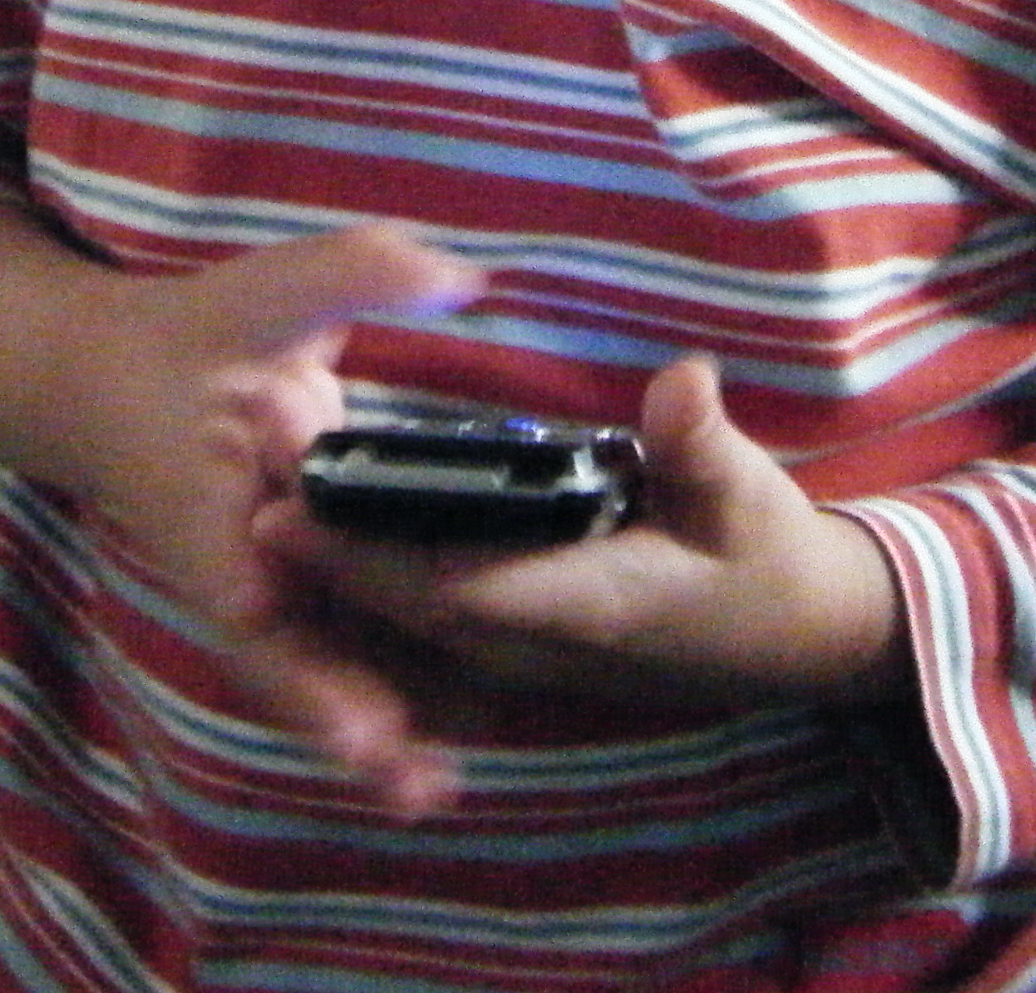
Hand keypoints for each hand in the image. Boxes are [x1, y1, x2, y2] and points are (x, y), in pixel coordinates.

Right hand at [43, 223, 485, 813]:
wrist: (112, 383)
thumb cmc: (191, 336)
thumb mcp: (265, 291)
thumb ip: (357, 273)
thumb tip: (459, 275)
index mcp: (207, 511)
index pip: (249, 600)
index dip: (297, 662)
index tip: (343, 713)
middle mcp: (230, 569)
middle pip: (282, 664)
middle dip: (337, 721)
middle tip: (403, 775)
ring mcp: (256, 591)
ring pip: (306, 678)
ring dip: (360, 738)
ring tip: (428, 793)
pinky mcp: (288, 595)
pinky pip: (328, 658)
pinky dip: (370, 707)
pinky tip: (434, 759)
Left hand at [257, 355, 912, 724]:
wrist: (784, 636)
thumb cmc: (762, 551)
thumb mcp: (749, 491)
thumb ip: (704, 445)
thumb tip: (683, 381)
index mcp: (595, 603)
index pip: (470, 585)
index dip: (382, 551)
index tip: (307, 505)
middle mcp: (538, 643)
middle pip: (405, 602)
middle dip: (326, 545)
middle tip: (252, 457)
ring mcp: (517, 656)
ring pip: (395, 623)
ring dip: (325, 568)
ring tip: (251, 481)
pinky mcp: (506, 647)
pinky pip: (410, 632)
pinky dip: (351, 593)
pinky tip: (294, 536)